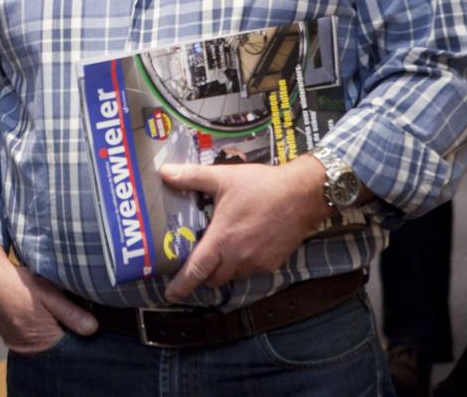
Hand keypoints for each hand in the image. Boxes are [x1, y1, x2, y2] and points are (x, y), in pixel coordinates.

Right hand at [0, 243, 97, 353]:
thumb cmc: (18, 283)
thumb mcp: (48, 293)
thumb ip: (71, 312)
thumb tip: (94, 329)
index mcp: (44, 339)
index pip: (73, 346)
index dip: (82, 333)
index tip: (90, 319)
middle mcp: (31, 348)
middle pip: (61, 345)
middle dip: (70, 331)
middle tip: (73, 310)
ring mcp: (20, 345)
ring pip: (48, 341)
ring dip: (56, 328)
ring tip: (55, 309)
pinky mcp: (13, 339)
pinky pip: (36, 338)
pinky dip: (43, 327)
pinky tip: (43, 312)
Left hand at [159, 155, 330, 301]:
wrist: (303, 194)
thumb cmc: (261, 186)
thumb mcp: (222, 178)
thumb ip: (190, 177)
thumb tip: (163, 171)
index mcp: (222, 240)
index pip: (196, 270)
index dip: (181, 285)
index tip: (170, 296)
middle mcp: (238, 257)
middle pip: (213, 278)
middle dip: (202, 274)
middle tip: (195, 261)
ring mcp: (257, 263)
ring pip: (232, 276)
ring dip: (223, 269)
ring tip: (219, 250)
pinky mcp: (273, 264)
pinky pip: (251, 271)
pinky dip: (242, 264)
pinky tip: (242, 246)